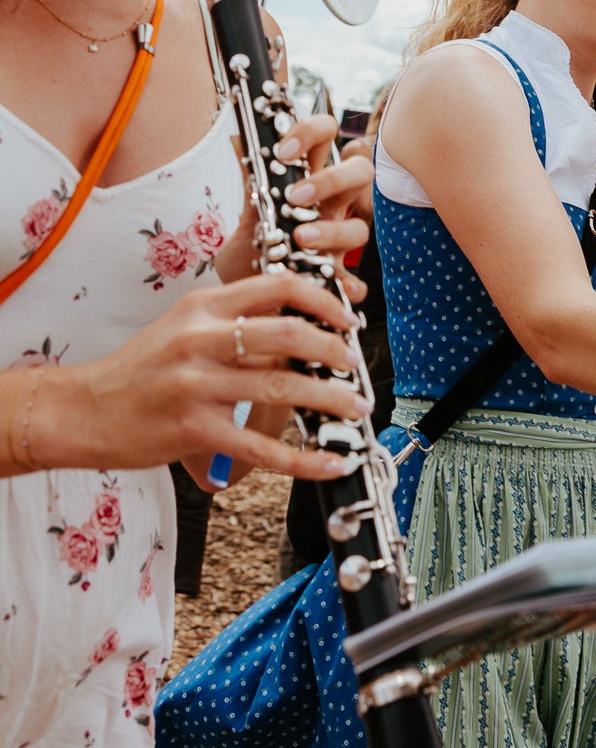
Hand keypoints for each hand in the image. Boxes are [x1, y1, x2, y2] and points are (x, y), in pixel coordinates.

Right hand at [25, 273, 370, 479]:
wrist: (84, 411)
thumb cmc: (141, 369)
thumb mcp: (183, 326)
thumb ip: (234, 320)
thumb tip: (299, 328)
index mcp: (203, 307)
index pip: (277, 286)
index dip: (323, 300)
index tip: (348, 318)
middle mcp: (201, 340)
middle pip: (289, 335)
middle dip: (336, 351)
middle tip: (357, 366)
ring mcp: (198, 386)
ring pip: (282, 389)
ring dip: (331, 400)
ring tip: (357, 408)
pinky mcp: (194, 431)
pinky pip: (262, 447)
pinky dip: (304, 459)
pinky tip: (330, 461)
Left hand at [216, 112, 372, 297]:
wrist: (243, 304)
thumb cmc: (249, 253)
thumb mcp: (248, 216)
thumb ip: (252, 186)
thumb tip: (238, 140)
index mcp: (312, 179)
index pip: (327, 136)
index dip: (313, 132)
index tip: (284, 152)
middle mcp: (334, 206)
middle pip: (360, 171)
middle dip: (333, 180)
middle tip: (296, 197)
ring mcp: (340, 242)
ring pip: (360, 226)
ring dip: (333, 230)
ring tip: (300, 238)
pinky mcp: (338, 279)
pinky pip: (358, 282)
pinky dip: (349, 283)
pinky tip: (333, 284)